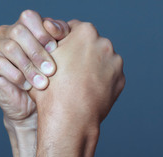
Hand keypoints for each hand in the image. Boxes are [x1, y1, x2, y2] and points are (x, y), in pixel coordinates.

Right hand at [0, 10, 69, 122]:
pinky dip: (17, 76)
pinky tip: (26, 86)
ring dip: (29, 67)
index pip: (29, 18)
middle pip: (19, 31)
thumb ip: (58, 41)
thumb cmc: (43, 82)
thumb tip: (58, 30)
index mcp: (22, 27)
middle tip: (51, 71)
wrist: (29, 108)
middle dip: (38, 52)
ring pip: (11, 48)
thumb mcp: (54, 61)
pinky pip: (1, 64)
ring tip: (42, 83)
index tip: (55, 49)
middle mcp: (5, 32)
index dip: (42, 32)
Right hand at [31, 21, 125, 135]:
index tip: (59, 57)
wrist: (70, 120)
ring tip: (79, 84)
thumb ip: (49, 45)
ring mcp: (115, 62)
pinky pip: (109, 77)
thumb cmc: (52, 91)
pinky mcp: (120, 80)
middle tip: (69, 73)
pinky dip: (101, 82)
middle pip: (90, 45)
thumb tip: (50, 41)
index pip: (72, 30)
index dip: (64, 44)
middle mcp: (104, 43)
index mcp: (84, 32)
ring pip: (102, 61)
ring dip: (93, 68)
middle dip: (81, 55)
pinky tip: (89, 92)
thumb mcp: (41, 61)